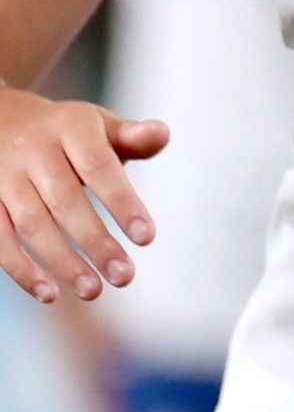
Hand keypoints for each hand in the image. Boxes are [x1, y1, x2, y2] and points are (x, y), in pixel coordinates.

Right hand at [0, 94, 166, 304]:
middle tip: (125, 277)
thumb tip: (161, 134)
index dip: (122, 202)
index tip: (147, 238)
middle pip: (66, 202)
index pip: (99, 167)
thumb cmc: (66, 132)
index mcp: (70, 126)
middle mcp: (32, 149)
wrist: (0, 118)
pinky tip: (49, 293)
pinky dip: (22, 269)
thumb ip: (131, 137)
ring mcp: (3, 175)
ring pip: (32, 225)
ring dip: (63, 262)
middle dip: (97, 243)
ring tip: (93, 290)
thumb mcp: (98, 125)